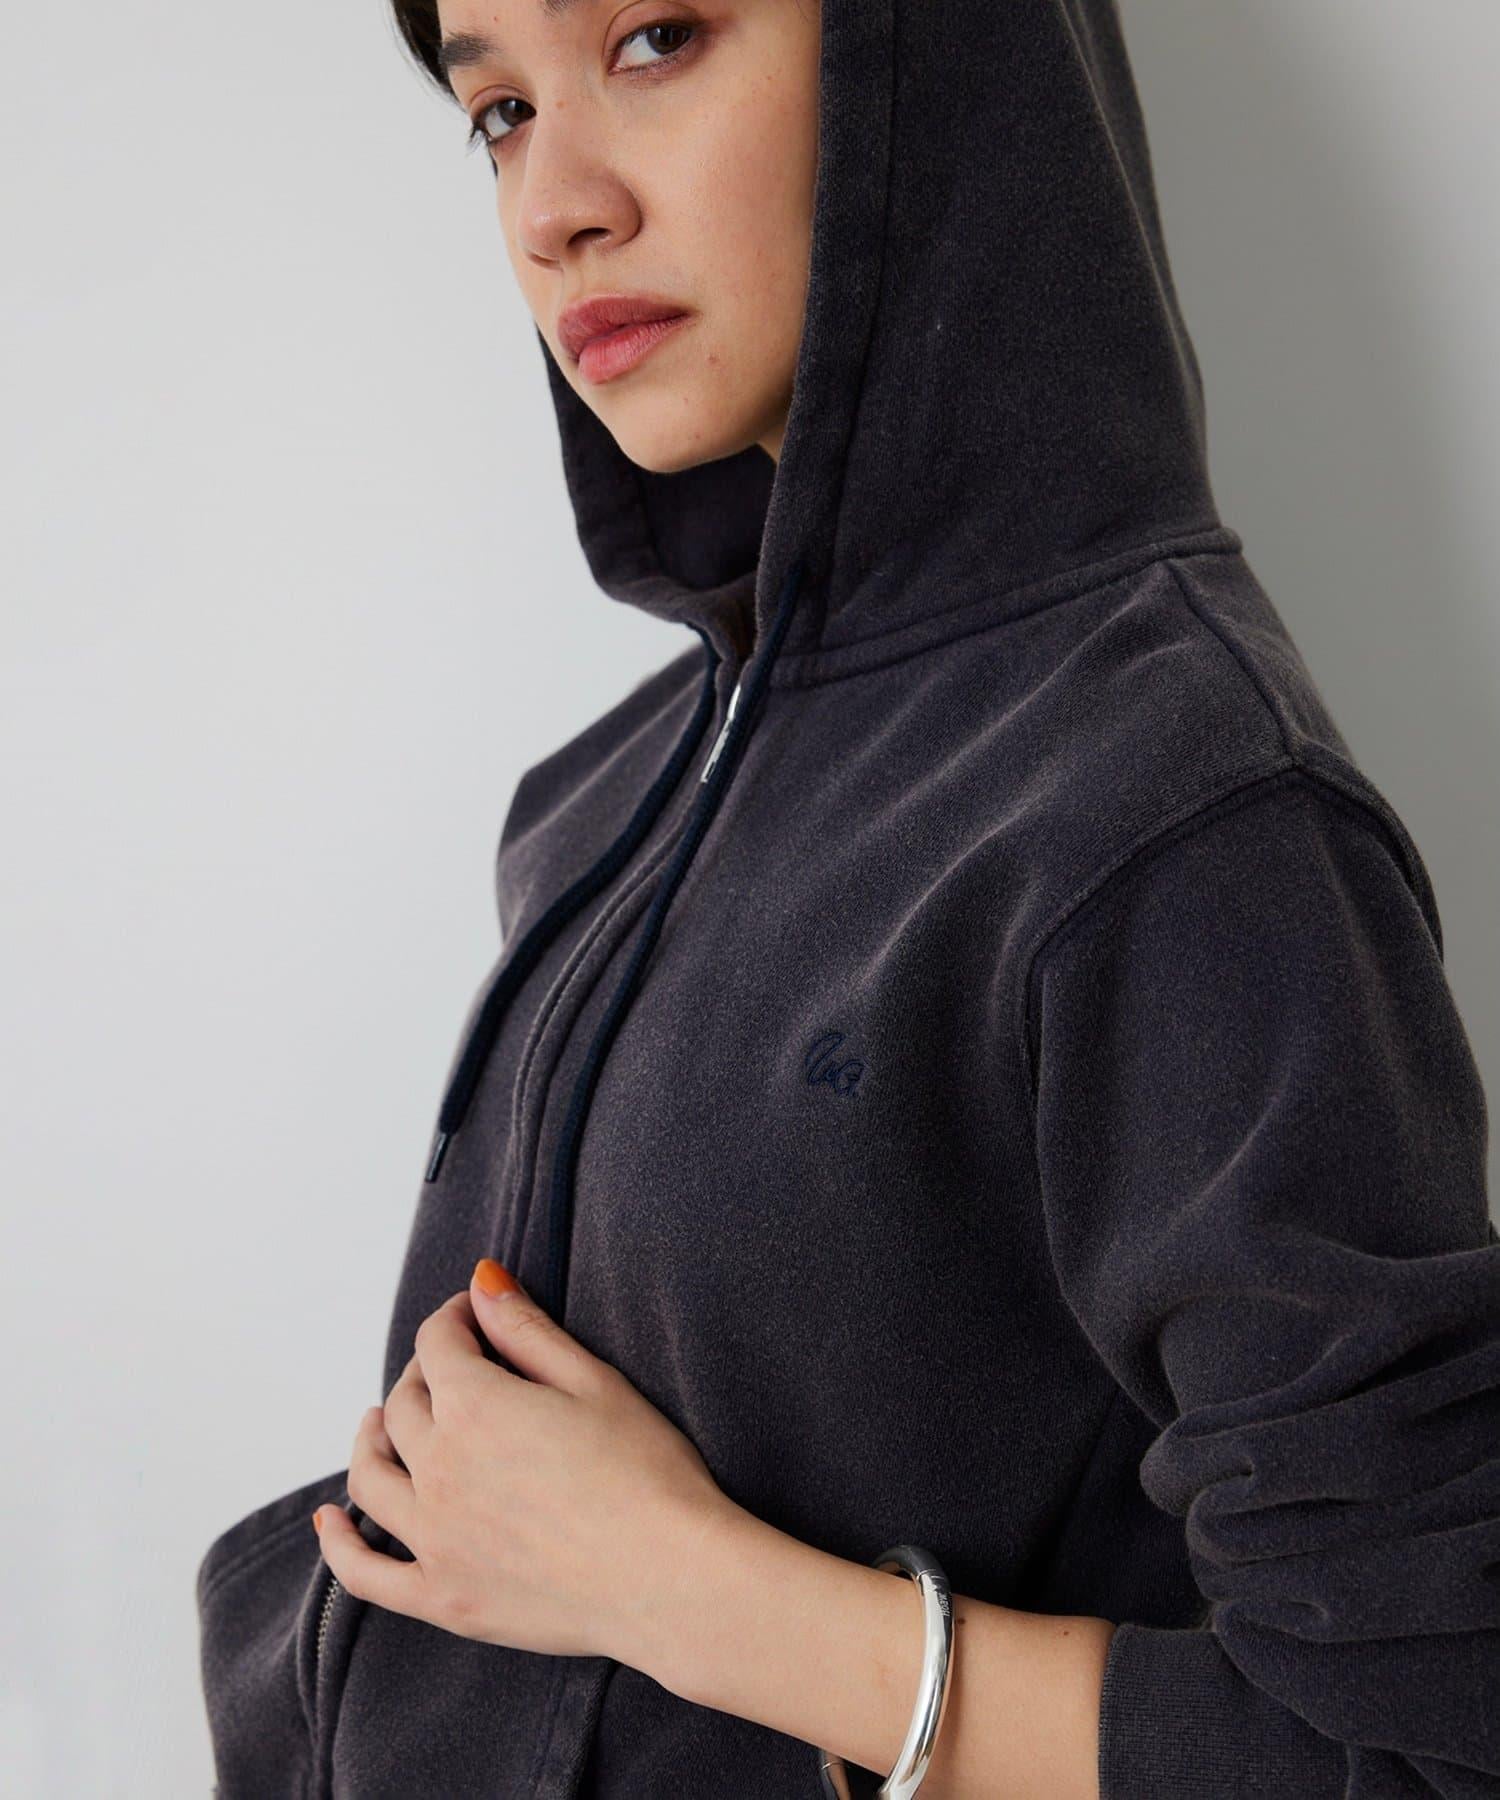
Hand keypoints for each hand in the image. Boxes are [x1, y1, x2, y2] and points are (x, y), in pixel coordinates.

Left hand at [311, 1258, 739, 1671]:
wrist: (670, 1578)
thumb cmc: (648, 1476)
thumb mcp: (594, 1382)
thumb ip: (526, 1330)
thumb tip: (481, 1283)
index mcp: (477, 1407)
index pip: (438, 1345)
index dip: (454, 1320)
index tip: (473, 1316)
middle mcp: (440, 1469)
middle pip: (402, 1406)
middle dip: (423, 1374)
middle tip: (451, 1369)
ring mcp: (434, 1539)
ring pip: (372, 1476)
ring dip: (370, 1440)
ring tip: (380, 1425)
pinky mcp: (442, 1598)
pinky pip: (364, 1574)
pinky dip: (339, 1544)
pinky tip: (331, 1522)